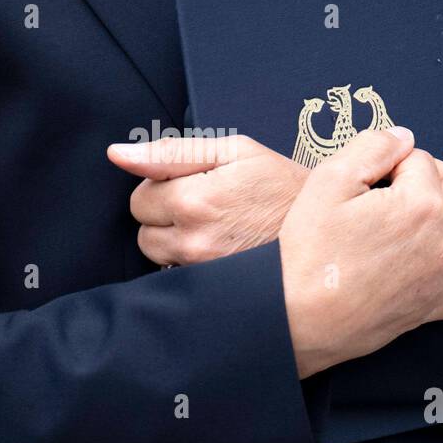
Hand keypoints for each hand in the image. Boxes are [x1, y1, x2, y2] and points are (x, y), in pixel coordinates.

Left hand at [107, 134, 306, 265]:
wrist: (325, 230)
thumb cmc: (280, 185)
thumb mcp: (234, 151)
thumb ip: (171, 152)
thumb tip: (117, 155)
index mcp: (194, 201)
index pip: (139, 199)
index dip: (163, 187)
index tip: (195, 185)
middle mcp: (193, 242)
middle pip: (143, 232)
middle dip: (164, 217)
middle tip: (205, 206)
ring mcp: (204, 272)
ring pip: (159, 257)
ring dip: (175, 242)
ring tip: (215, 228)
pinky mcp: (214, 291)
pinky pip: (180, 277)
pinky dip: (191, 264)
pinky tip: (219, 250)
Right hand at [278, 128, 442, 377]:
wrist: (297, 315)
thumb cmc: (307, 249)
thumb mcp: (328, 181)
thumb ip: (372, 146)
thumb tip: (405, 138)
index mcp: (421, 204)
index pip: (419, 160)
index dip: (392, 159)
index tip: (367, 172)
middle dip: (437, 172)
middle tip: (401, 176)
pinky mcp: (436, 306)